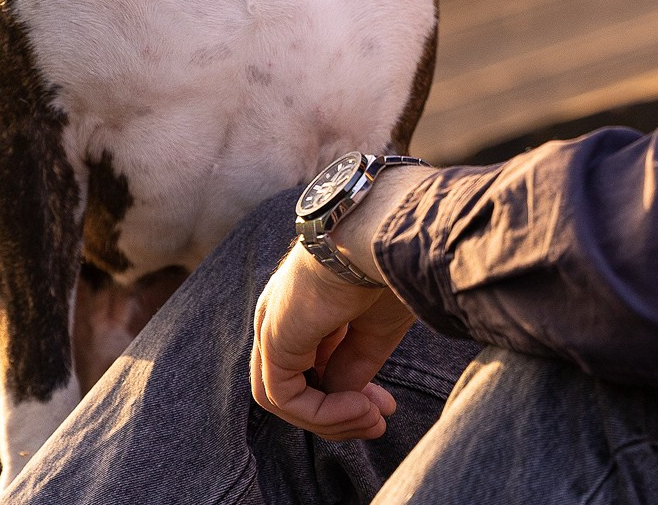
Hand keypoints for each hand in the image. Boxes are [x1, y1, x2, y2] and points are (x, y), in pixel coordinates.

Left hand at [250, 245, 417, 439]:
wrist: (380, 236)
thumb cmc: (384, 267)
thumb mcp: (374, 327)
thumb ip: (354, 364)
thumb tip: (344, 398)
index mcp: (304, 308)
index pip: (314, 367)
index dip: (347, 396)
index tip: (385, 407)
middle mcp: (281, 317)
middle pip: (296, 386)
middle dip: (338, 413)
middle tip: (379, 421)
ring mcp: (272, 325)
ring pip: (284, 398)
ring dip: (329, 420)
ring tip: (371, 417)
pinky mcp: (271, 337)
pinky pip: (283, 397)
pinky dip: (320, 413)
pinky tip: (358, 406)